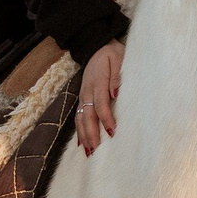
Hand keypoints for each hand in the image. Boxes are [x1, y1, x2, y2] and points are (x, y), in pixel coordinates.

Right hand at [75, 38, 124, 154]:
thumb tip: (115, 94)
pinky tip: (82, 144)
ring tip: (89, 152)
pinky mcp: (82, 97)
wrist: (96, 45)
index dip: (106, 118)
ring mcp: (83, 95)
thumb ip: (117, 76)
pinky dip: (79, 130)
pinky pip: (78, 116)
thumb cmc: (112, 53)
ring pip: (80, 118)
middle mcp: (87, 90)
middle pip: (88, 115)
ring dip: (84, 135)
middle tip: (97, 150)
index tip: (112, 132)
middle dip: (91, 133)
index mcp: (98, 81)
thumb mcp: (118, 58)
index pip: (100, 103)